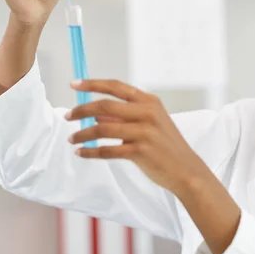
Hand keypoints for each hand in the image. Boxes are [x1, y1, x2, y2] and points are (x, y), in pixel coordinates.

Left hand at [65, 79, 212, 192]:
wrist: (186, 170)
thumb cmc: (167, 146)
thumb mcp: (151, 123)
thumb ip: (125, 117)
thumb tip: (96, 116)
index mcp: (149, 102)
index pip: (116, 87)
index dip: (92, 84)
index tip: (73, 84)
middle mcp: (147, 113)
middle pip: (105, 106)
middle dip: (82, 110)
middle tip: (68, 117)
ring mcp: (144, 132)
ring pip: (102, 129)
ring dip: (83, 134)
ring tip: (72, 139)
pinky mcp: (140, 151)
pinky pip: (107, 150)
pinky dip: (91, 152)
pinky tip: (81, 153)